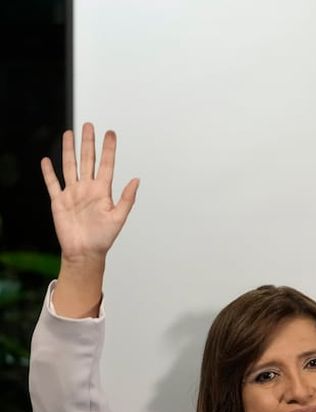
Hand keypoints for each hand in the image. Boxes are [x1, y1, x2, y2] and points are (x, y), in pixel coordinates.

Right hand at [40, 122, 138, 267]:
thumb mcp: (118, 218)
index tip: (110, 132)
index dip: (108, 148)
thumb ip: (127, 198)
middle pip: (87, 160)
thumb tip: (137, 179)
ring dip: (69, 150)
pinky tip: (47, 159)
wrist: (85, 252)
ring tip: (69, 133)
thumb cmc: (103, 238)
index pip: (106, 164)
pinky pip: (52, 183)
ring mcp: (72, 193)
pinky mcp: (59, 201)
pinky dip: (49, 172)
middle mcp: (87, 188)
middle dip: (88, 142)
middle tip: (89, 124)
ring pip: (70, 166)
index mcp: (103, 191)